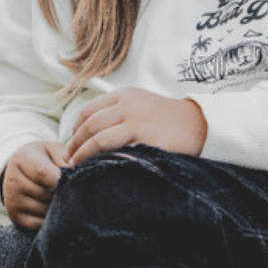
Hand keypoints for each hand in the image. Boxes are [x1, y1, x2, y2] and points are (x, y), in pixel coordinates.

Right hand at [2, 141, 69, 230]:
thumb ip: (66, 160)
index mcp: (21, 158)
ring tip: (66, 198)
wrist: (26, 168)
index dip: (61, 180)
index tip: (75, 182)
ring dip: (58, 207)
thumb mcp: (55, 151)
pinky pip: (38, 224)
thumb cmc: (47, 158)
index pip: (41, 173)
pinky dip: (50, 220)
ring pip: (42, 210)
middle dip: (62, 194)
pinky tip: (56, 209)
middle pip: (44, 194)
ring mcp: (11, 200)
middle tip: (75, 192)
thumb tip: (75, 176)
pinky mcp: (14, 216)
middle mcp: (11, 179)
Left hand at [66, 87, 206, 165]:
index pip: (87, 111)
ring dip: (84, 156)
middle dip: (75, 145)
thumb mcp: (140, 104)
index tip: (70, 145)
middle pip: (90, 126)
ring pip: (99, 140)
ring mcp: (139, 123)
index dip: (74, 130)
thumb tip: (86, 132)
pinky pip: (119, 153)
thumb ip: (116, 111)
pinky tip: (100, 171)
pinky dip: (105, 163)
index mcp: (124, 95)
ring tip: (77, 168)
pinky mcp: (149, 141)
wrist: (199, 123)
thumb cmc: (165, 118)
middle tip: (69, 160)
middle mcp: (129, 106)